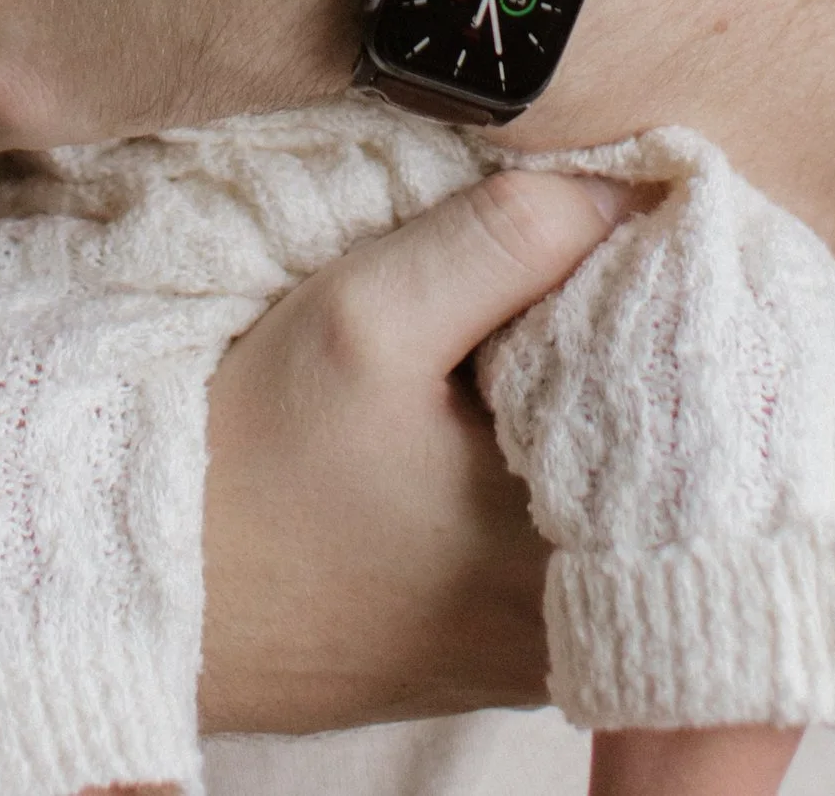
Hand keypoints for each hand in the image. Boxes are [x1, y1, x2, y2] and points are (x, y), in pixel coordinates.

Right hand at [201, 167, 631, 730]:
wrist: (149, 592)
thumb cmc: (246, 465)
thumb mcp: (366, 318)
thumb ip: (506, 241)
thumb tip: (633, 189)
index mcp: (571, 555)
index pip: (685, 393)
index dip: (664, 289)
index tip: (638, 213)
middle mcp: (578, 622)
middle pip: (662, 443)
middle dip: (632, 338)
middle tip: (590, 245)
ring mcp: (540, 646)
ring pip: (619, 485)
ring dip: (592, 394)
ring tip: (538, 316)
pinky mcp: (498, 641)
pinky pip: (569, 529)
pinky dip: (553, 452)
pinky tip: (497, 396)